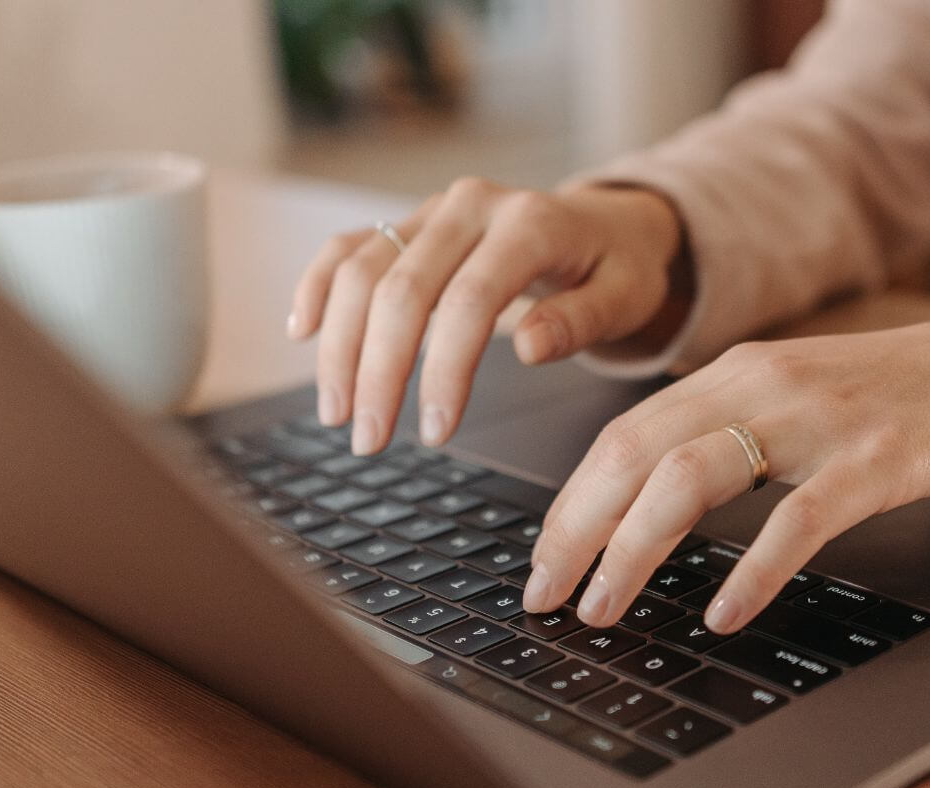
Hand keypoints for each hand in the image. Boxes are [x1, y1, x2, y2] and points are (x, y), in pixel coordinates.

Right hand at [287, 178, 683, 452]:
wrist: (608, 223)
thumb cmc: (618, 268)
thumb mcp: (626, 296)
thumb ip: (581, 320)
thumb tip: (529, 346)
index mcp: (530, 222)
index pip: (470, 301)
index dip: (444, 370)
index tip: (435, 432)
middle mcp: (471, 206)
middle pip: (402, 288)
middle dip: (377, 370)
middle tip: (369, 439)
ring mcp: (433, 210)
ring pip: (362, 269)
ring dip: (340, 344)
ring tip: (336, 412)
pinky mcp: (409, 222)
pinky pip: (348, 246)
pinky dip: (318, 285)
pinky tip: (303, 332)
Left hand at [521, 309, 929, 632]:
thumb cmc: (885, 397)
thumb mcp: (787, 400)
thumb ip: (720, 436)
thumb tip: (636, 511)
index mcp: (733, 374)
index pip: (622, 437)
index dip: (570, 504)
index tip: (541, 562)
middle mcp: (763, 386)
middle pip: (637, 454)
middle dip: (577, 532)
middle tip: (547, 597)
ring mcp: (819, 420)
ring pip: (693, 476)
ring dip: (635, 550)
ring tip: (607, 607)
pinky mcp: (876, 458)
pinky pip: (799, 519)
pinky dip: (752, 571)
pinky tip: (725, 613)